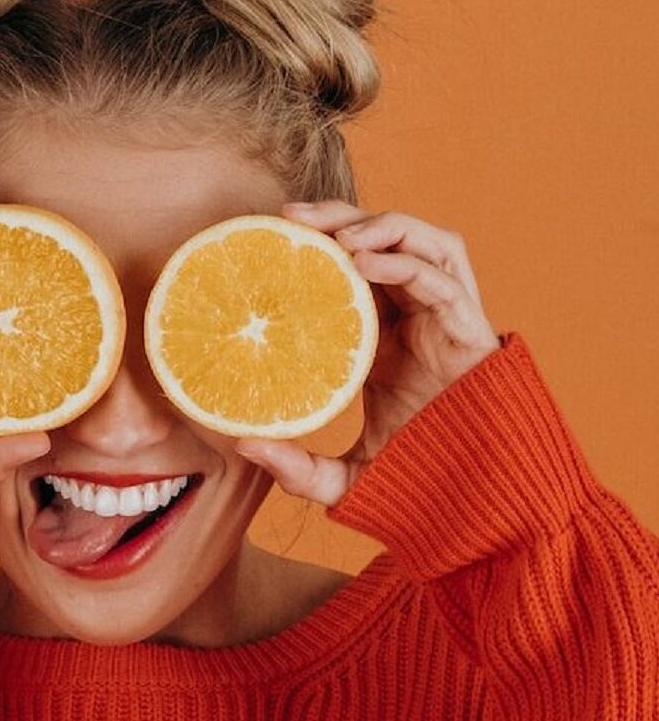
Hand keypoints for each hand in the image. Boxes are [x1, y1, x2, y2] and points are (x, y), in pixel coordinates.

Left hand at [235, 200, 501, 506]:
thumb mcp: (343, 476)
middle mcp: (415, 316)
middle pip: (383, 239)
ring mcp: (446, 319)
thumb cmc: (416, 479)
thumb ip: (297, 466)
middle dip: (340, 216)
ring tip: (336, 236)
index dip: (318, 242)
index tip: (271, 234)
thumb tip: (243, 445)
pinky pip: (442, 279)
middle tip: (290, 216)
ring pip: (421, 242)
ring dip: (380, 225)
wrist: (476, 504)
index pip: (352, 267)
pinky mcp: (472, 331)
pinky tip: (365, 263)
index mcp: (384, 334)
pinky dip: (405, 262)